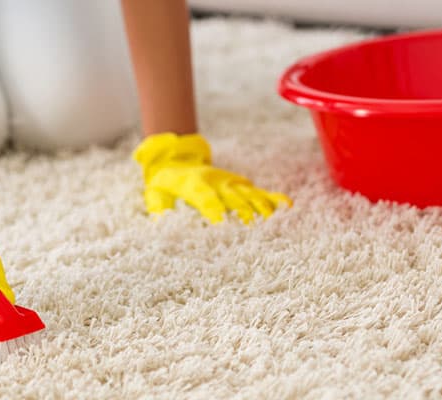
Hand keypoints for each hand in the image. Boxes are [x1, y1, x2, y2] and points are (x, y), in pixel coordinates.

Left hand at [133, 133, 291, 223]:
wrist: (177, 158)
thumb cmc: (164, 183)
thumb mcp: (155, 193)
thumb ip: (158, 208)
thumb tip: (161, 222)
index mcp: (194, 184)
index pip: (206, 199)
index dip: (215, 211)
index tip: (222, 227)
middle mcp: (216, 181)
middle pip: (234, 199)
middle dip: (244, 215)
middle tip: (254, 233)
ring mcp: (230, 181)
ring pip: (249, 194)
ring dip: (261, 208)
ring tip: (274, 224)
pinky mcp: (239, 183)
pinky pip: (258, 191)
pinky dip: (273, 198)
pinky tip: (287, 207)